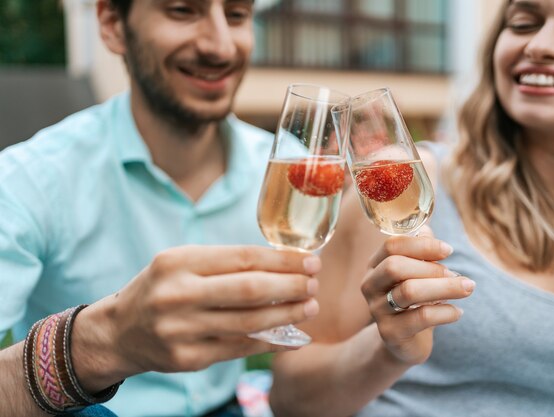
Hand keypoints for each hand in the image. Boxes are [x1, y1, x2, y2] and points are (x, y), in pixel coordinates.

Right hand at [72, 245, 319, 390]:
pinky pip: (239, 348)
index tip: (310, 260)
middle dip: (291, 285)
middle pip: (250, 289)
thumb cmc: (161, 289)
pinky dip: (270, 341)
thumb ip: (224, 263)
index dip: (283, 260)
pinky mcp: (187, 359)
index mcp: (178, 262)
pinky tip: (291, 336)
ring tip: (309, 307)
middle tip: (315, 283)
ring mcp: (181, 330)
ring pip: (249, 322)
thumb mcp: (181, 263)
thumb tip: (282, 264)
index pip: (243, 257)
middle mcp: (178, 295)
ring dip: (287, 314)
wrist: (118, 332)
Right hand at [361, 227, 473, 364]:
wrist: (404, 341)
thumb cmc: (414, 299)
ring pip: (409, 291)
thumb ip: (420, 250)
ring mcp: (377, 310)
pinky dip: (445, 312)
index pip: (391, 245)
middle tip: (456, 275)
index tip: (448, 250)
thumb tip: (427, 230)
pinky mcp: (390, 333)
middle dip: (432, 268)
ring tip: (467, 288)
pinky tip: (458, 312)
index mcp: (375, 265)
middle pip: (395, 266)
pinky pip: (421, 318)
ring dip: (444, 287)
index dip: (422, 245)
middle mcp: (370, 285)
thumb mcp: (417, 272)